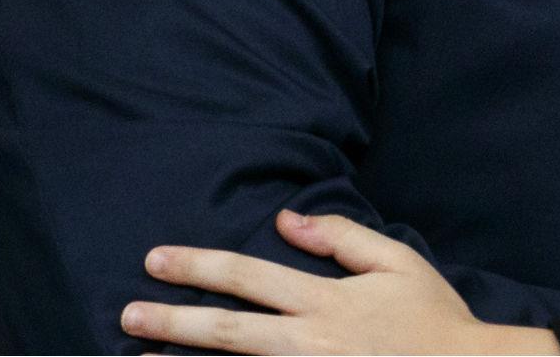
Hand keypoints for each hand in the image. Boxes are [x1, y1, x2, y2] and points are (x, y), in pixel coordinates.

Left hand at [122, 211, 559, 354]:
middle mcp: (308, 342)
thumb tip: (290, 217)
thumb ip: (342, 237)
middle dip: (171, 322)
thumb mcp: (397, 262)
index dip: (200, 266)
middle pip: (226, 332)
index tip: (156, 259)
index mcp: (326, 301)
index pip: (248, 277)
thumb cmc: (433, 319)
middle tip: (126, 314)